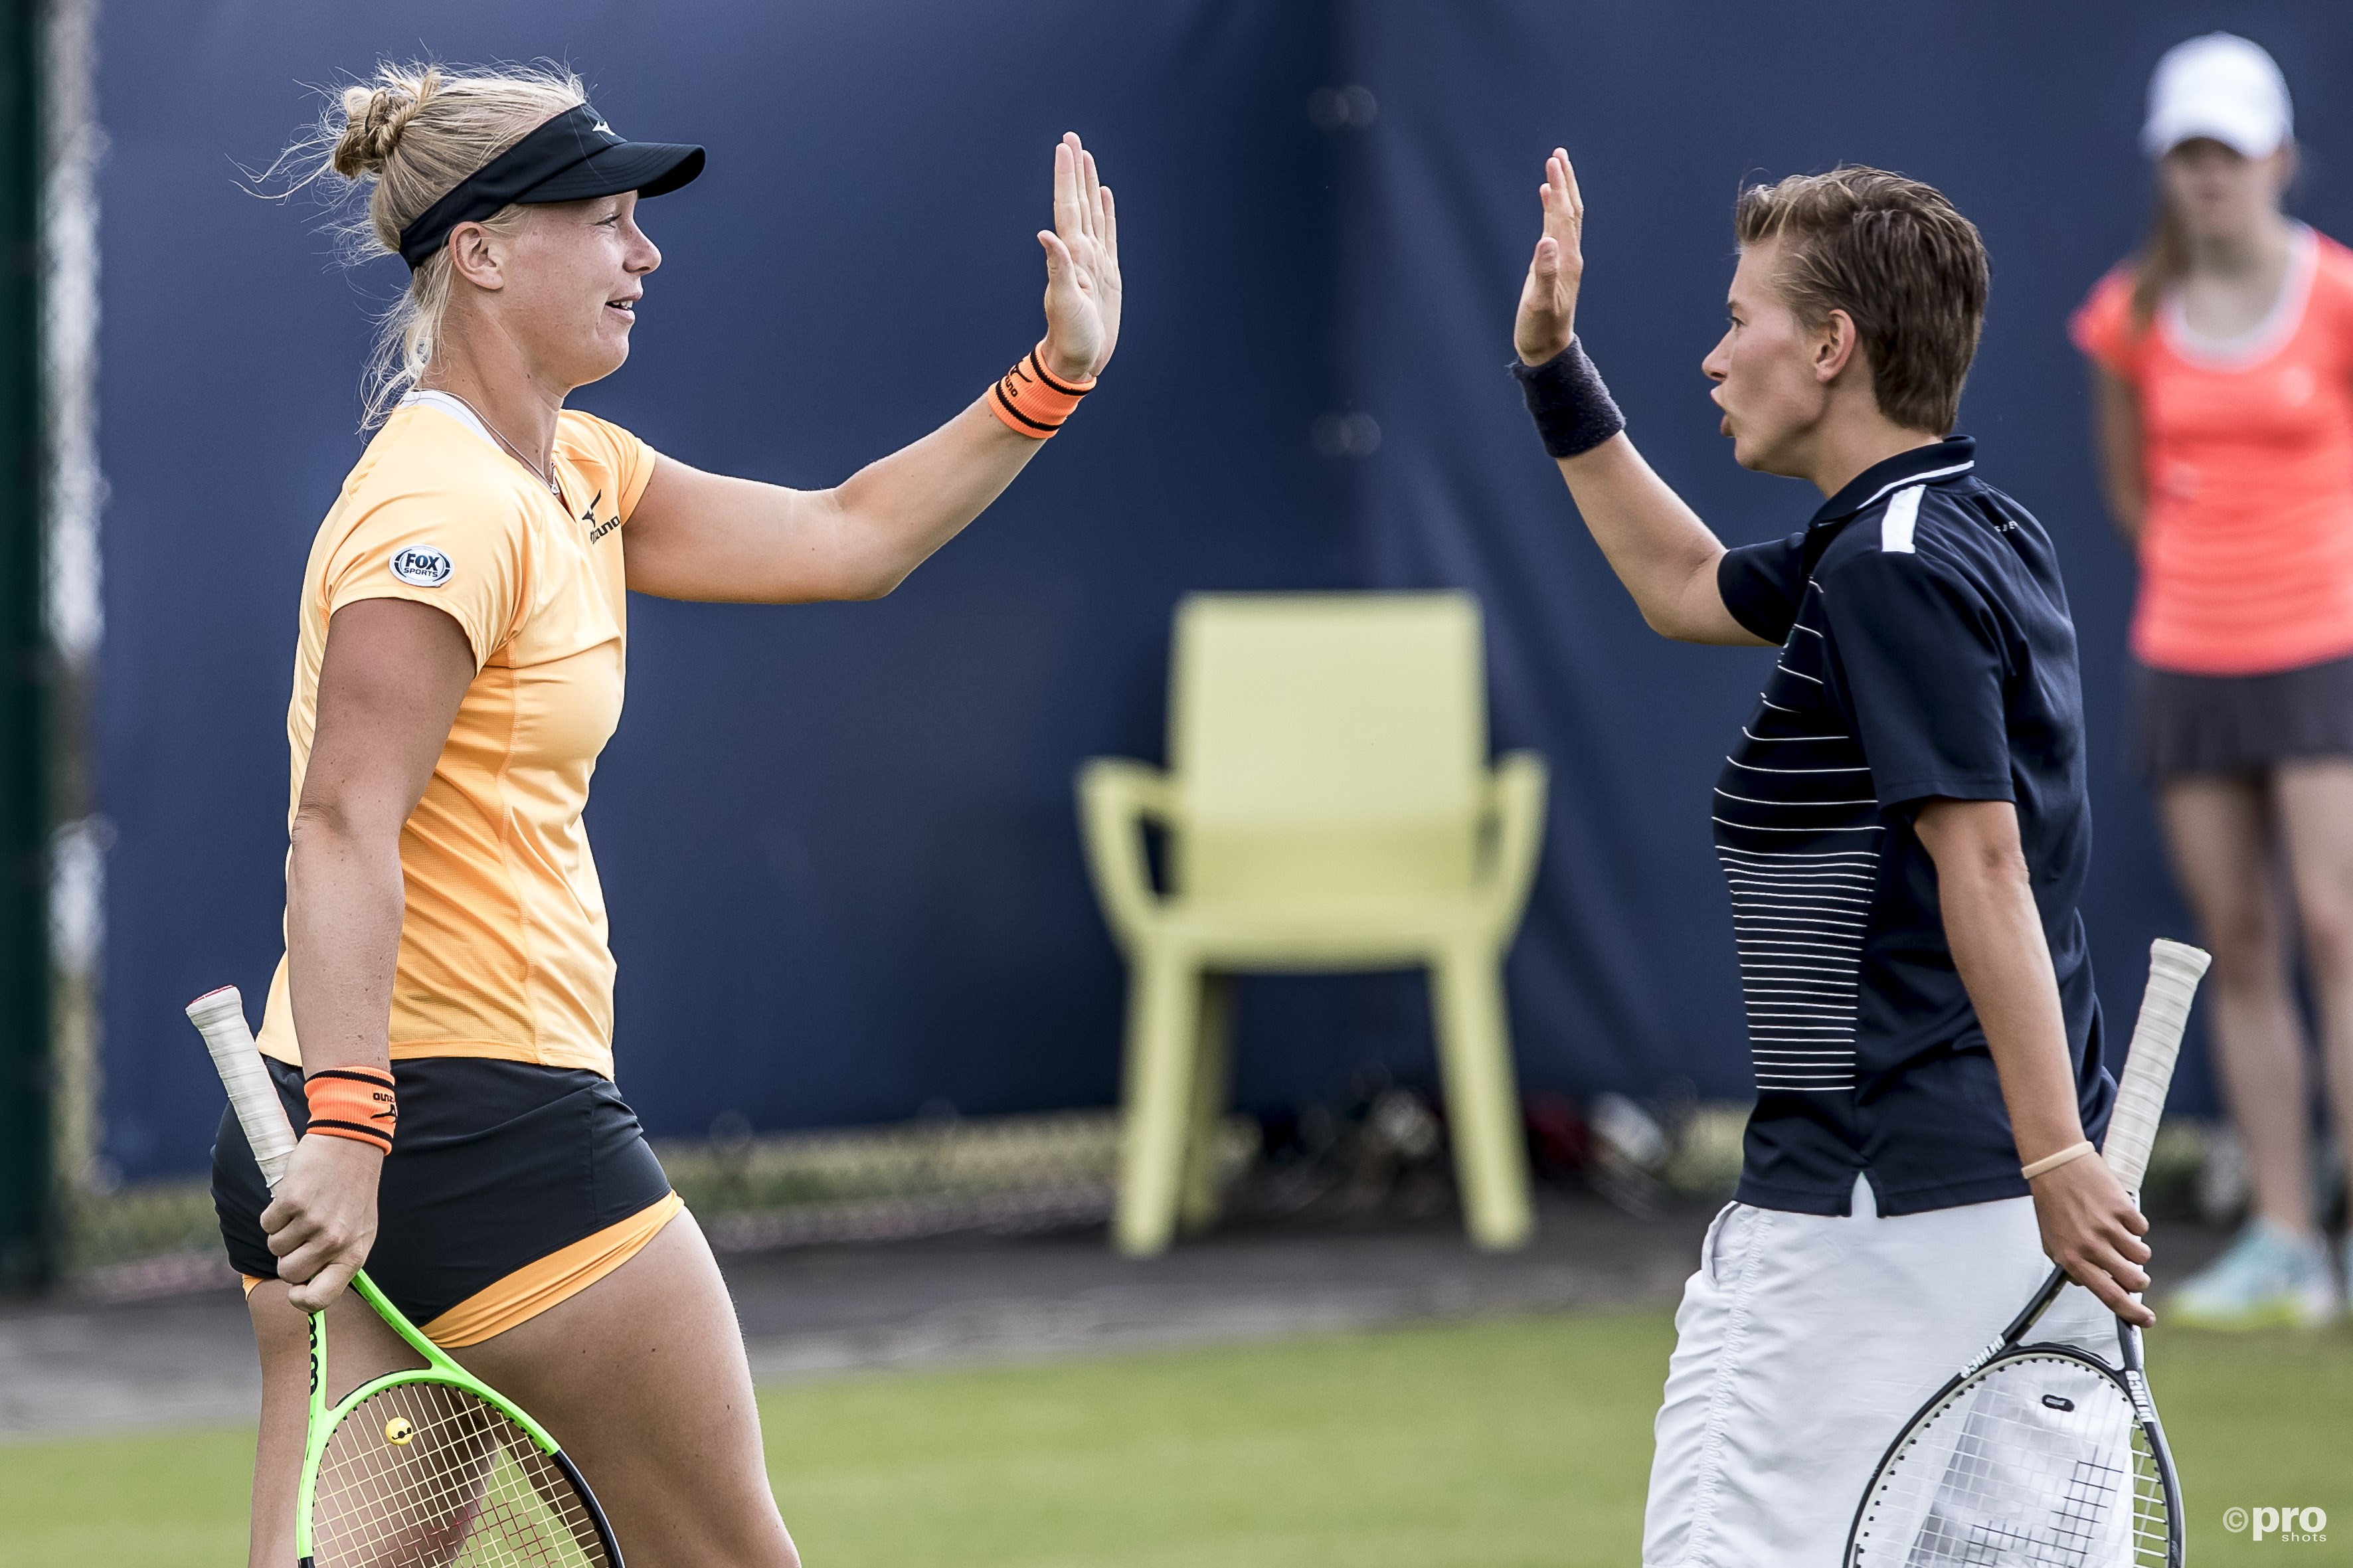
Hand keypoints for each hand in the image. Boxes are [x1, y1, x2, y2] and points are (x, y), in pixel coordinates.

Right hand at [261, 1132, 382, 1311]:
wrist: (352, 1143)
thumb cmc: (354, 1189)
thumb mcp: (359, 1229)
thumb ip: (338, 1258)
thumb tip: (309, 1288)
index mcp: (354, 1253)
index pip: (322, 1298)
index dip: (301, 1302)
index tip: (294, 1292)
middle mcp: (334, 1242)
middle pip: (288, 1273)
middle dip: (288, 1256)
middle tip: (302, 1233)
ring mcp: (313, 1223)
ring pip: (275, 1247)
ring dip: (282, 1230)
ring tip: (304, 1209)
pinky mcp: (293, 1202)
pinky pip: (266, 1223)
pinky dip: (274, 1212)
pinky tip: (294, 1196)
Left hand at [1037, 132, 1121, 383]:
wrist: (1078, 359)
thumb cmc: (1071, 337)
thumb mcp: (1065, 304)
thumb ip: (1057, 269)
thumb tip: (1045, 235)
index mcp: (1072, 255)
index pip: (1068, 206)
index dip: (1066, 176)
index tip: (1065, 147)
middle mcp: (1081, 252)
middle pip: (1078, 201)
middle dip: (1075, 169)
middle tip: (1071, 137)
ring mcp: (1094, 260)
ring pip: (1092, 212)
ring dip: (1088, 184)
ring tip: (1086, 157)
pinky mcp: (1107, 272)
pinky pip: (1107, 233)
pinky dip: (1106, 212)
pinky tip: (1104, 196)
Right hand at [1514, 148, 1585, 365]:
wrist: (1548, 350)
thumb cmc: (1540, 330)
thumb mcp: (1539, 304)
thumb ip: (1544, 273)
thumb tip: (1546, 242)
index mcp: (1566, 260)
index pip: (1563, 215)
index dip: (1559, 188)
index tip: (1553, 162)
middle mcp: (1569, 256)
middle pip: (1571, 210)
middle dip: (1565, 181)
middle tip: (1558, 154)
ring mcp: (1564, 260)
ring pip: (1567, 217)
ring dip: (1562, 191)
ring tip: (1555, 167)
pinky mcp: (1556, 266)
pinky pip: (1558, 230)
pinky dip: (1553, 210)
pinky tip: (1547, 200)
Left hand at [2029, 1154, 2154, 1326]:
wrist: (2055, 1165)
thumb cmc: (2053, 1204)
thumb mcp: (2052, 1241)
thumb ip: (2072, 1267)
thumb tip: (2096, 1286)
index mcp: (2072, 1258)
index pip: (2109, 1296)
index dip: (2131, 1313)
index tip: (2145, 1320)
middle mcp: (2091, 1246)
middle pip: (2135, 1280)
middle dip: (2138, 1280)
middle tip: (2131, 1270)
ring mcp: (2108, 1227)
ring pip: (2142, 1256)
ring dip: (2135, 1250)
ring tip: (2117, 1235)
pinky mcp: (2123, 1209)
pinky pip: (2142, 1229)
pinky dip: (2134, 1225)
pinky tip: (2115, 1213)